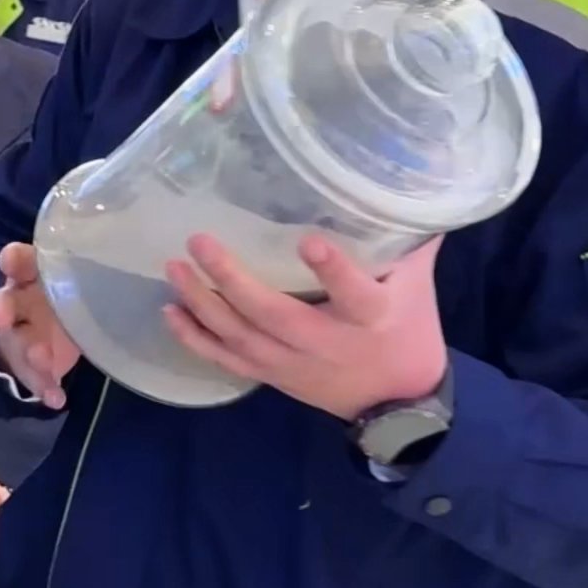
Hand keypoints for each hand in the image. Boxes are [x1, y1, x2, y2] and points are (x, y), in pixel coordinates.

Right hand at [0, 243, 79, 406]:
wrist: (46, 328)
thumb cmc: (66, 292)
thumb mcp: (78, 276)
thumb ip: (94, 270)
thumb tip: (146, 254)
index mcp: (32, 274)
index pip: (19, 261)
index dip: (14, 260)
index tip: (10, 259)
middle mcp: (21, 302)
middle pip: (5, 302)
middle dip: (2, 308)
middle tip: (0, 315)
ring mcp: (22, 335)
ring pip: (18, 343)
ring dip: (27, 350)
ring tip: (40, 358)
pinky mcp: (29, 364)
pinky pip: (34, 376)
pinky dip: (44, 386)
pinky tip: (56, 397)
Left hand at [163, 233, 448, 421]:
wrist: (396, 402)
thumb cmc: (408, 330)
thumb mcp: (417, 285)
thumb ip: (408, 239)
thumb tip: (408, 185)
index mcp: (370, 318)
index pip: (354, 295)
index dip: (334, 271)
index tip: (310, 241)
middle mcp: (325, 343)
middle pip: (274, 314)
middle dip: (232, 280)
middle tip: (199, 242)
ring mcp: (292, 363)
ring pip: (241, 337)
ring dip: (202, 304)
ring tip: (174, 268)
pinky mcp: (271, 375)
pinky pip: (227, 360)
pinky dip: (195, 339)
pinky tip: (169, 312)